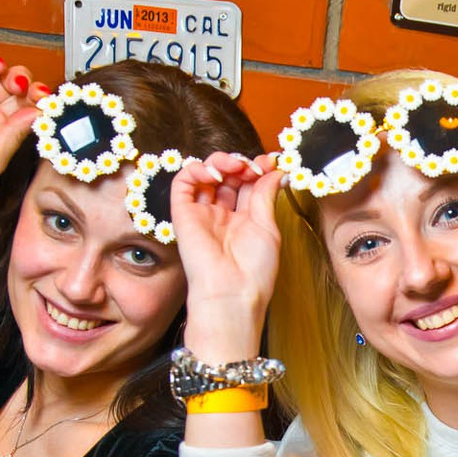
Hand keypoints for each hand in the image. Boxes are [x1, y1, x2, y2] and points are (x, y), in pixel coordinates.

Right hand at [169, 151, 282, 361]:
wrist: (231, 293)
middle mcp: (222, 216)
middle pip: (228, 177)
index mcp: (245, 221)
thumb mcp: (267, 227)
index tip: (271, 163)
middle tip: (254, 166)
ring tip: (236, 167)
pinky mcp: (182, 214)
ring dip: (222, 162)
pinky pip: (183, 183)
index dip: (257, 170)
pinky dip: (196, 169)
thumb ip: (266, 196)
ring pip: (206, 175)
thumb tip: (275, 170)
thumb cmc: (253, 270)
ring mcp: (202, 214)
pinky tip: (215, 172)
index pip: (248, 185)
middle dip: (242, 165)